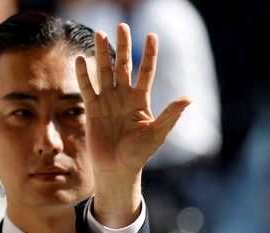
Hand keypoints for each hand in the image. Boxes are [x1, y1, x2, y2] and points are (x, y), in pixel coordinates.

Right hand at [75, 23, 189, 226]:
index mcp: (141, 100)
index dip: (149, 54)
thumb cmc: (139, 153)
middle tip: (122, 26)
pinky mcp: (92, 109)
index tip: (152, 35)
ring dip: (103, 54)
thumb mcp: (158, 133)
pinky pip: (87, 88)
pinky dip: (84, 75)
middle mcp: (123, 96)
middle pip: (124, 65)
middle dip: (123, 46)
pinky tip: (81, 59)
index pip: (146, 72)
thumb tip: (189, 98)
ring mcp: (107, 101)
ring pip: (105, 72)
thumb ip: (171, 114)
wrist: (118, 168)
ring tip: (100, 34)